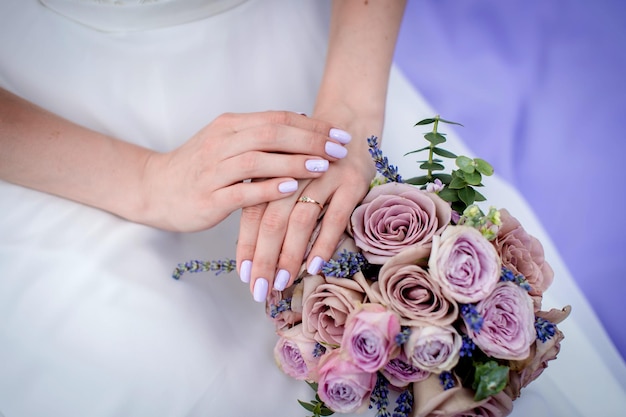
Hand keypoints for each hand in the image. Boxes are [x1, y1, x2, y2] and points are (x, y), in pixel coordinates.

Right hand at [139, 111, 350, 231]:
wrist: (154, 189)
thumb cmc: (197, 167)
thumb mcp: (226, 142)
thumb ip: (260, 133)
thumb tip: (303, 121)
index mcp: (229, 126)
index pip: (277, 119)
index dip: (312, 126)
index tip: (339, 134)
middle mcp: (221, 143)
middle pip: (271, 133)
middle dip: (310, 140)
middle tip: (339, 149)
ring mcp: (213, 171)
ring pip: (258, 160)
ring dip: (293, 162)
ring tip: (322, 166)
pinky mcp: (209, 198)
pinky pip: (241, 191)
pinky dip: (268, 188)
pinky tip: (290, 188)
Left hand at [236, 115, 376, 301]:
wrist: (350, 123)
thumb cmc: (313, 158)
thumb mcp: (288, 175)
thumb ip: (272, 203)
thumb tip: (259, 253)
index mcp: (272, 171)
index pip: (253, 213)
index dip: (246, 246)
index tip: (244, 276)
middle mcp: (294, 173)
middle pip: (272, 220)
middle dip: (264, 258)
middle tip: (260, 290)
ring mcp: (324, 177)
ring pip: (301, 221)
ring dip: (290, 255)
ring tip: (283, 282)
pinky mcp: (351, 183)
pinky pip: (335, 218)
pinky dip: (323, 243)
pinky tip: (314, 266)